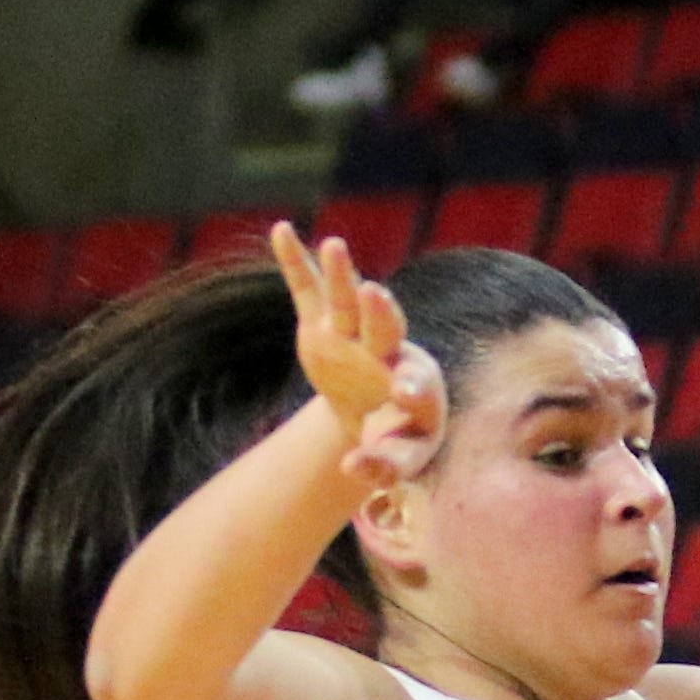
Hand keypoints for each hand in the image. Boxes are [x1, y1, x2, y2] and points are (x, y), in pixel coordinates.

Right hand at [268, 221, 442, 495]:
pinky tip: (281, 230)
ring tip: (334, 246)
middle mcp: (390, 354)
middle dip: (380, 314)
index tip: (404, 391)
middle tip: (375, 294)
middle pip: (387, 331)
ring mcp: (356, 335)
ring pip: (351, 303)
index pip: (415, 386)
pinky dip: (297, 262)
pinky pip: (311, 290)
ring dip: (343, 275)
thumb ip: (381, 469)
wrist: (379, 416)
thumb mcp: (397, 462)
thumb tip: (351, 469)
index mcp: (418, 388)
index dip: (409, 388)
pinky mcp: (326, 325)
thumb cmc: (396, 442)